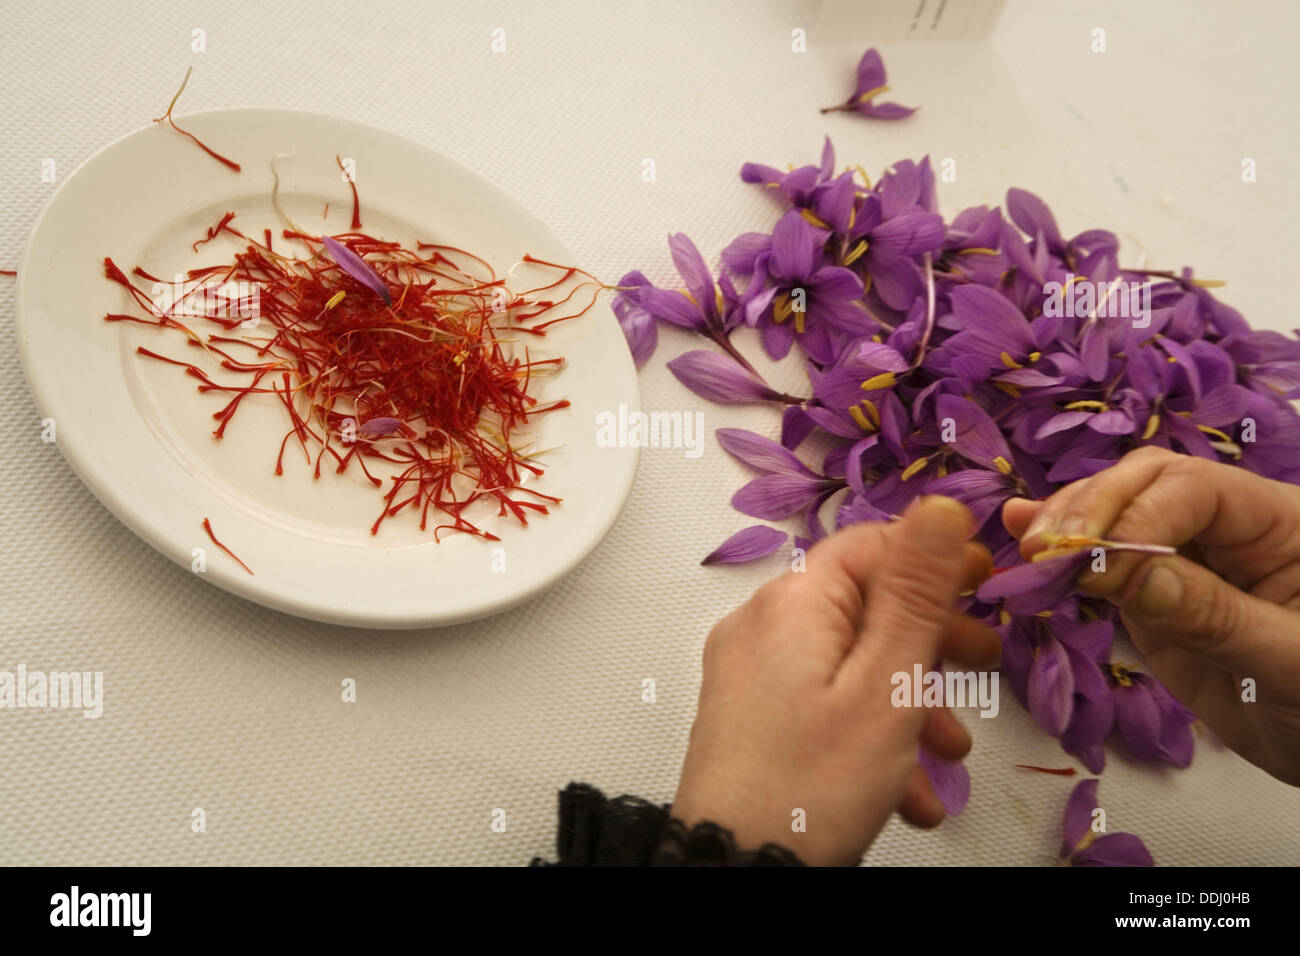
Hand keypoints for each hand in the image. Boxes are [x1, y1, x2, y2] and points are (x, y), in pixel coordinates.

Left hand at [670, 496, 999, 865]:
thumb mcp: (886, 684)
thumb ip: (916, 593)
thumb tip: (936, 506)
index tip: (985, 579)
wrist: (735, 871)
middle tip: (985, 662)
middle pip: (862, 607)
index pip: (870, 546)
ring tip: (948, 752)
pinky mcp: (751, 722)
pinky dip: (869, 737)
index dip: (934, 558)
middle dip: (931, 641)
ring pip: (849, 666)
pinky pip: (821, 708)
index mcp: (792, 603)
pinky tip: (906, 791)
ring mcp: (751, 677)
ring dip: (908, 704)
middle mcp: (761, 628)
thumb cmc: (810, 784)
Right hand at [1003, 446, 1299, 785]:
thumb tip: (1125, 576)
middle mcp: (1231, 526)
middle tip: (1045, 551)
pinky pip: (1107, 558)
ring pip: (1117, 510)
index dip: (1135, 515)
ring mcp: (1190, 558)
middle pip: (1147, 482)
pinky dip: (1064, 547)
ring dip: (1066, 524)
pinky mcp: (1158, 593)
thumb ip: (1213, 616)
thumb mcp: (1289, 662)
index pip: (1193, 488)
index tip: (1092, 564)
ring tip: (1027, 548)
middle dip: (1091, 509)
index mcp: (1280, 523)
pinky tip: (1019, 526)